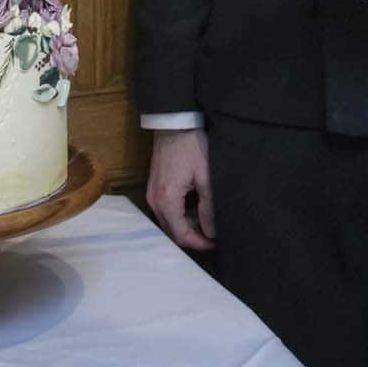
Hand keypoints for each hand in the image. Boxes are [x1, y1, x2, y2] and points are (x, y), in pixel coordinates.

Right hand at [145, 127, 214, 250]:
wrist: (174, 123)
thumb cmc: (192, 147)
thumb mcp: (205, 177)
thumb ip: (208, 207)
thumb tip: (212, 232)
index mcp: (167, 201)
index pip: (181, 235)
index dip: (199, 243)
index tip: (216, 242)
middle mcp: (155, 202)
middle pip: (172, 232)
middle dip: (193, 237)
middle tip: (213, 234)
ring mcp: (152, 194)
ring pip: (168, 222)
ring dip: (186, 227)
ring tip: (207, 223)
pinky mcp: (154, 187)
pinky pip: (166, 211)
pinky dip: (180, 216)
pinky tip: (195, 210)